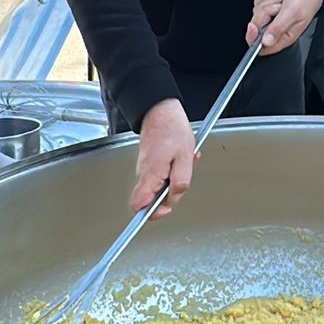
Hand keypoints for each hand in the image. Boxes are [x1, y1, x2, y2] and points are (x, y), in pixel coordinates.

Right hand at [131, 99, 196, 215]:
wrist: (160, 110)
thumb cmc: (172, 129)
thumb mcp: (185, 157)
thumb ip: (180, 182)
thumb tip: (173, 200)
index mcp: (151, 174)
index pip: (138, 205)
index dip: (152, 212)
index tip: (166, 208)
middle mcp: (143, 173)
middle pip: (153, 198)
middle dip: (171, 192)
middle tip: (183, 177)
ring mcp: (145, 168)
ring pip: (159, 186)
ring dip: (174, 179)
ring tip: (184, 162)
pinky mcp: (148, 162)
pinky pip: (160, 175)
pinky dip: (172, 170)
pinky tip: (180, 159)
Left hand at [246, 0, 323, 56]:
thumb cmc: (307, 0)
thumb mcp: (293, 13)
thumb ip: (278, 28)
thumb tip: (266, 42)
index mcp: (283, 37)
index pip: (261, 47)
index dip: (253, 38)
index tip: (253, 26)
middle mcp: (276, 30)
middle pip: (256, 25)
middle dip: (265, 12)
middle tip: (279, 7)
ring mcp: (270, 18)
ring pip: (256, 12)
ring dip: (269, 2)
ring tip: (282, 1)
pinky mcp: (268, 8)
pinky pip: (258, 1)